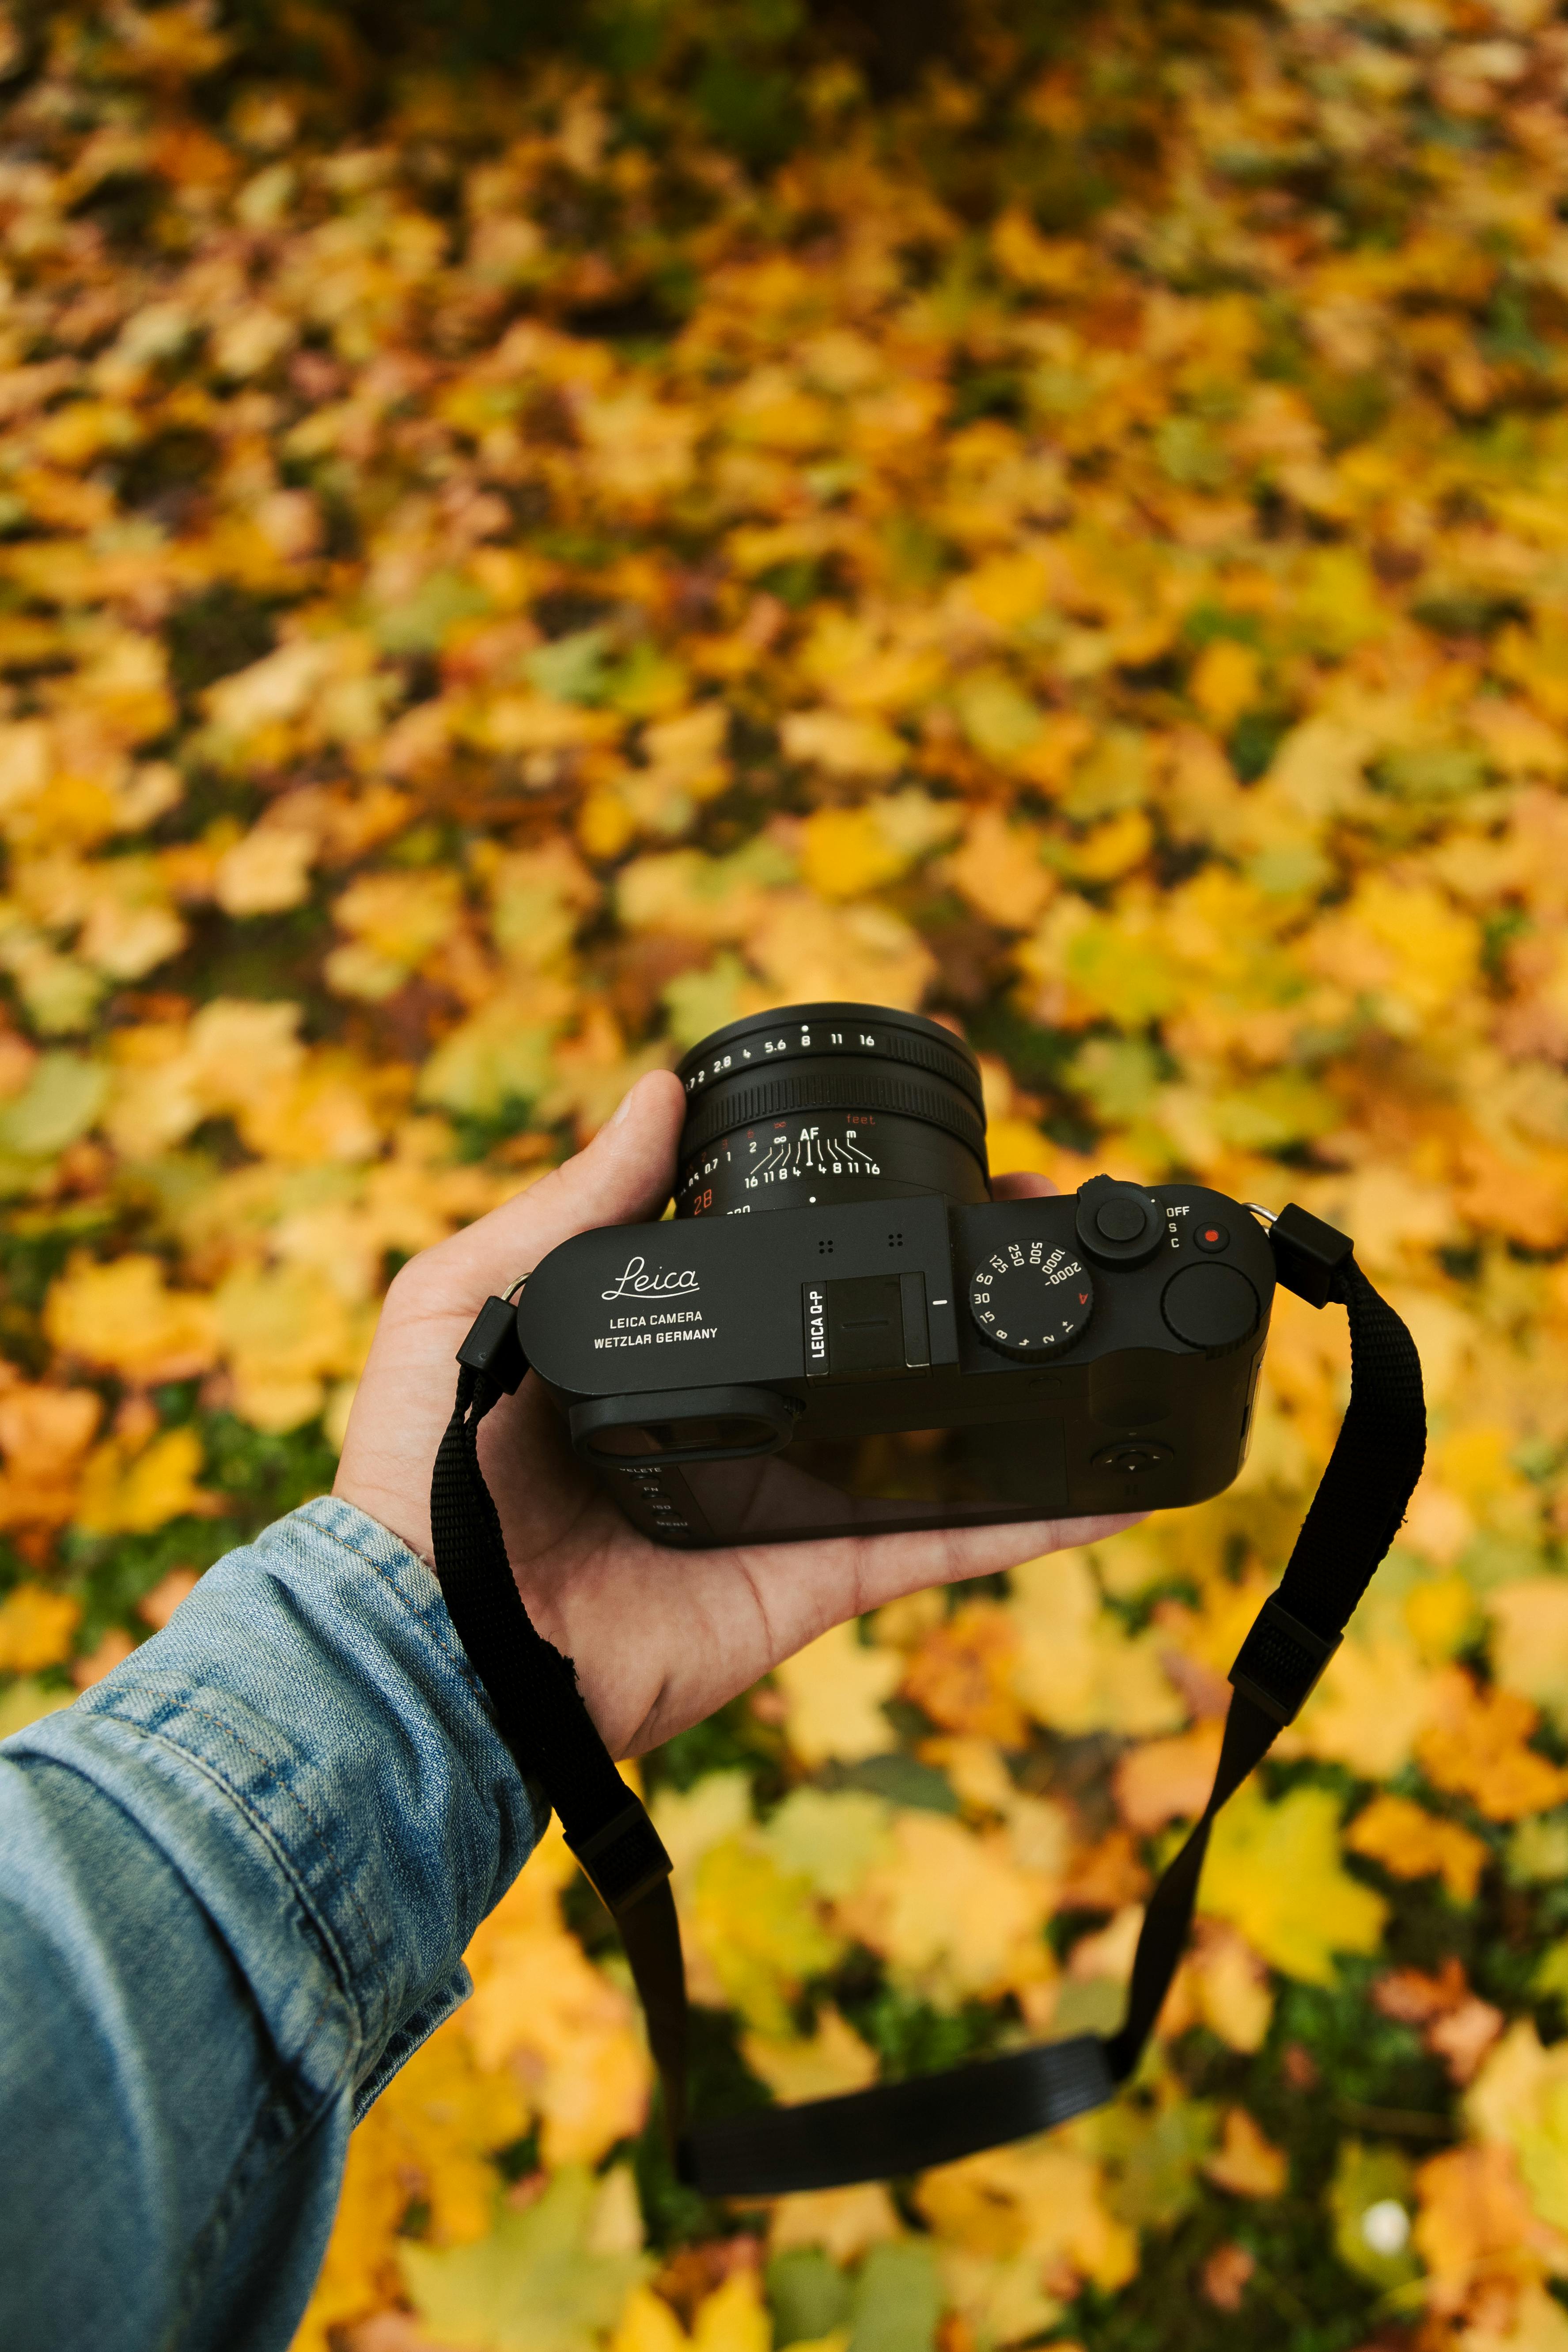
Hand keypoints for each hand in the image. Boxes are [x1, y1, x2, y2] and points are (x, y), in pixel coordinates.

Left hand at [335, 1072, 1140, 1756]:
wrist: (431, 1640)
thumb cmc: (421, 1467)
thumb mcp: (472, 1295)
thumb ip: (568, 1202)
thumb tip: (655, 1091)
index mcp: (661, 1354)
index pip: (774, 1278)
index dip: (852, 1230)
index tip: (925, 1171)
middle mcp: (737, 1423)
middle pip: (870, 1351)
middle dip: (958, 1298)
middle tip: (1043, 1235)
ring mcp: (781, 1506)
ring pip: (924, 1444)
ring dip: (1014, 1398)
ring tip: (1104, 1336)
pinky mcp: (809, 1584)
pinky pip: (931, 1547)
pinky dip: (1022, 1523)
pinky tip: (1106, 1488)